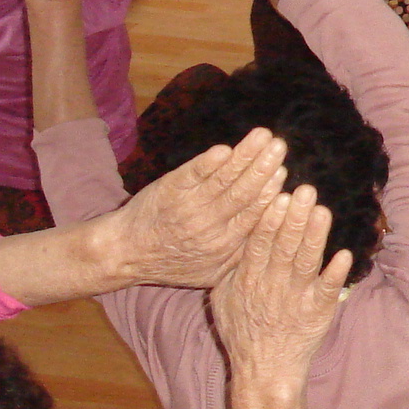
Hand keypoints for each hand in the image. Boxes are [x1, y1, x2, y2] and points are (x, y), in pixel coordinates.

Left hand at [111, 128, 290, 287]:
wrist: (125, 252)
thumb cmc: (173, 262)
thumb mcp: (211, 272)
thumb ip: (241, 254)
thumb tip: (275, 235)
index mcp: (223, 243)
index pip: (254, 214)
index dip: (270, 191)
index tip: (284, 172)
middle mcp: (208, 224)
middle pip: (243, 192)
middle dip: (263, 167)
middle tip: (280, 146)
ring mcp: (188, 205)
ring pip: (223, 179)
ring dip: (245, 155)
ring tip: (263, 136)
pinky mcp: (170, 189)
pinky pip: (193, 174)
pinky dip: (208, 162)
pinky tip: (225, 149)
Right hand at [211, 184, 351, 382]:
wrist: (263, 371)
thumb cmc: (242, 330)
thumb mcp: (223, 296)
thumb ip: (232, 264)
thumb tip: (237, 231)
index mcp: (249, 279)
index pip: (259, 244)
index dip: (270, 220)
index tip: (280, 197)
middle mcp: (273, 286)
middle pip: (285, 247)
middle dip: (296, 218)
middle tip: (306, 191)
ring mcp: (296, 299)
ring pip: (307, 263)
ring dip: (316, 237)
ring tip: (323, 212)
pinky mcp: (318, 312)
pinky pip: (328, 291)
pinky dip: (336, 274)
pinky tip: (345, 255)